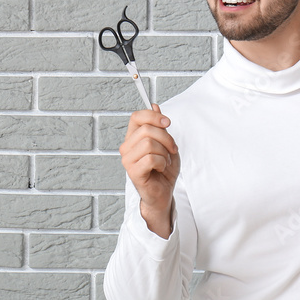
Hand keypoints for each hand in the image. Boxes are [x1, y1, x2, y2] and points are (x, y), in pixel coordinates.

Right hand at [119, 103, 179, 238]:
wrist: (164, 193)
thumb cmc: (163, 169)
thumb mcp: (165, 143)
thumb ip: (158, 126)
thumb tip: (154, 106)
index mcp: (133, 137)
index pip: (137, 116)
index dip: (153, 116)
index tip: (167, 123)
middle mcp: (126, 147)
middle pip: (146, 129)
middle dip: (166, 138)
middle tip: (172, 149)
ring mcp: (128, 160)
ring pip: (149, 143)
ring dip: (165, 152)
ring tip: (165, 161)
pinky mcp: (133, 172)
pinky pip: (151, 159)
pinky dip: (162, 163)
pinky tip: (161, 168)